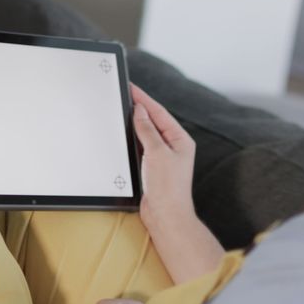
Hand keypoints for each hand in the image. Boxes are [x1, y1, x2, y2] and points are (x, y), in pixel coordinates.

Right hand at [131, 85, 196, 234]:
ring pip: (147, 134)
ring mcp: (163, 157)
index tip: (131, 87)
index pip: (160, 113)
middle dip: (140, 108)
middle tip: (124, 94)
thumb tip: (141, 112)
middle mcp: (174, 147)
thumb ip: (147, 130)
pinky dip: (133, 139)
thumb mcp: (157, 153)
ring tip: (122, 109)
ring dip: (135, 123)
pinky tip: (124, 133)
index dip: (145, 99)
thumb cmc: (168, 187)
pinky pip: (141, 147)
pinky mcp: (153, 168)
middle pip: (154, 121)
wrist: (166, 216)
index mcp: (181, 140)